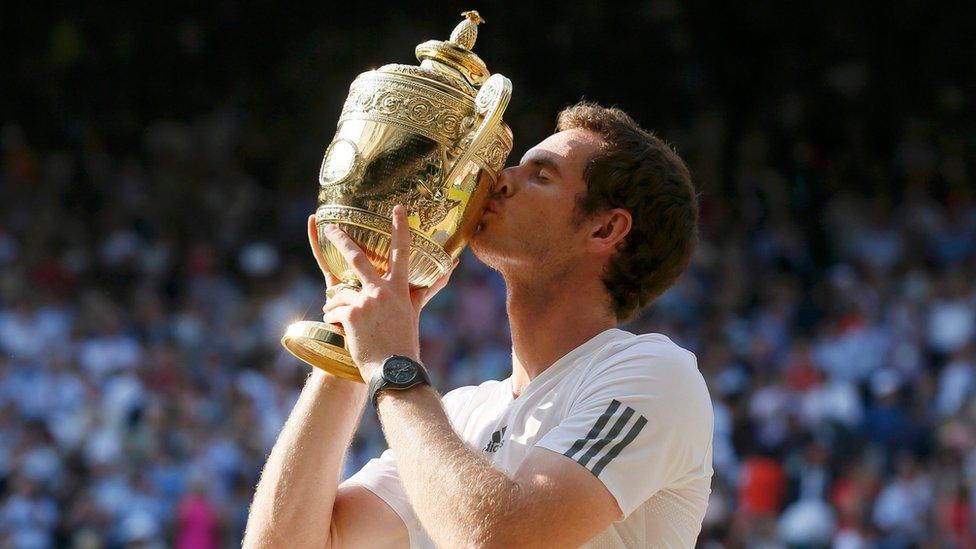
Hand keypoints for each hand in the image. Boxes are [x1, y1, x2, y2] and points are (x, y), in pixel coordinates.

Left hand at [313, 205, 456, 378]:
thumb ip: (426, 288)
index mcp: (399, 288)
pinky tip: (342, 331)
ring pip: (339, 293)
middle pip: (357, 258)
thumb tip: (451, 270)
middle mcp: (382, 290)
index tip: (397, 208)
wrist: (394, 370)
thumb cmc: (404, 343)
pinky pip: (333, 310)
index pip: (402, 251)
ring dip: (337, 306)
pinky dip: (334, 320)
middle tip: (331, 228)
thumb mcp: (414, 312)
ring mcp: (366, 301)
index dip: (400, 228)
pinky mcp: (351, 314)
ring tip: (345, 322)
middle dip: (341, 240)